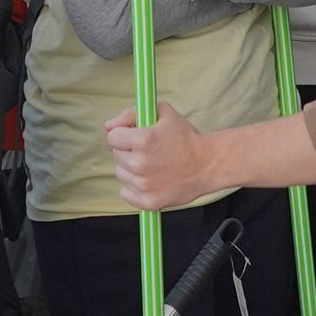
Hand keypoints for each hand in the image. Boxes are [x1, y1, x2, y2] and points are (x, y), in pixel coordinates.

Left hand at [105, 107, 219, 211]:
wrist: (207, 164)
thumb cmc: (186, 138)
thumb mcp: (162, 113)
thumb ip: (131, 114)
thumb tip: (109, 126)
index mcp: (142, 139)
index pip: (113, 137)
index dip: (123, 134)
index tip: (135, 136)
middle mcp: (140, 163)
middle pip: (117, 155)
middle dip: (128, 151)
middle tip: (148, 151)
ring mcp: (144, 185)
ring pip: (121, 174)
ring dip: (131, 169)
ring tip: (151, 165)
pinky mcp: (149, 202)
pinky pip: (126, 193)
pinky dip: (134, 188)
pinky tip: (150, 180)